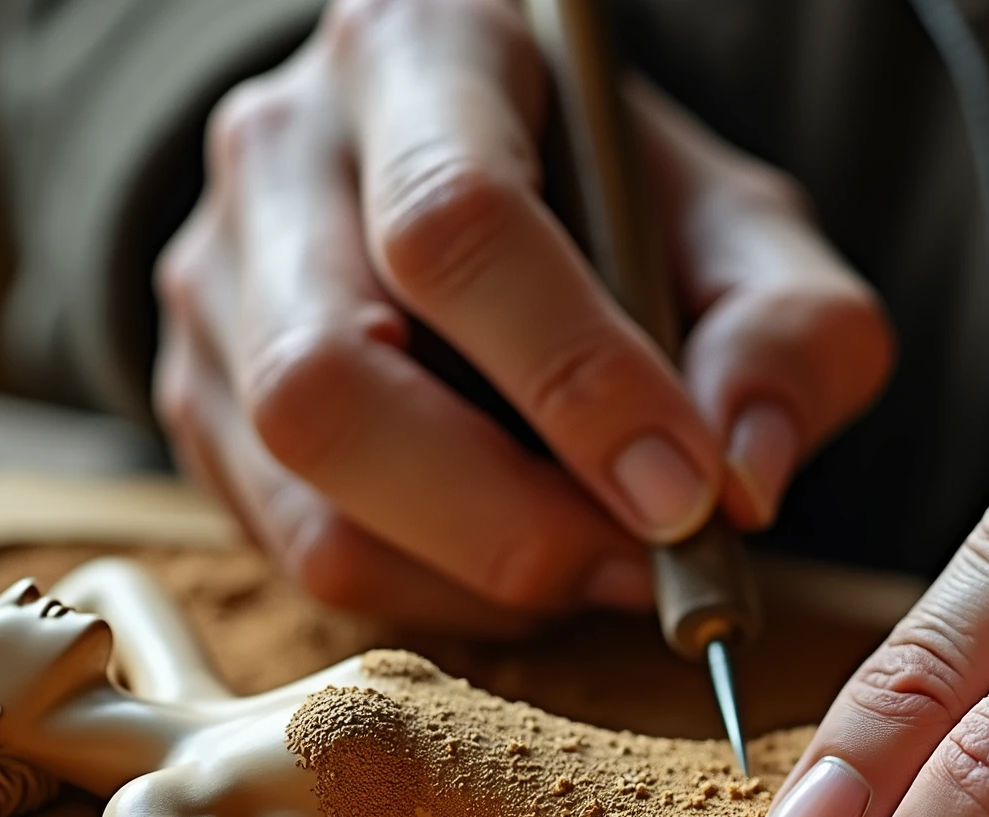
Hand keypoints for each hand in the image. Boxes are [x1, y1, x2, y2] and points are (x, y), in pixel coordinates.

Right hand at [154, 0, 891, 631]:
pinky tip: (521, 559)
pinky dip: (432, 591)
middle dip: (506, 517)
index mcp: (422, 53)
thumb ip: (788, 336)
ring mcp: (216, 281)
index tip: (684, 493)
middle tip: (643, 565)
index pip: (454, 223)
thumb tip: (743, 483)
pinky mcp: (199, 395)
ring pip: (300, 485)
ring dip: (472, 573)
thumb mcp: (745, 233)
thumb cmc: (627, 207)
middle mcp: (281, 153)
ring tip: (597, 565)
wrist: (497, 192)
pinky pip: (296, 546)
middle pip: (329, 377)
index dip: (573, 378)